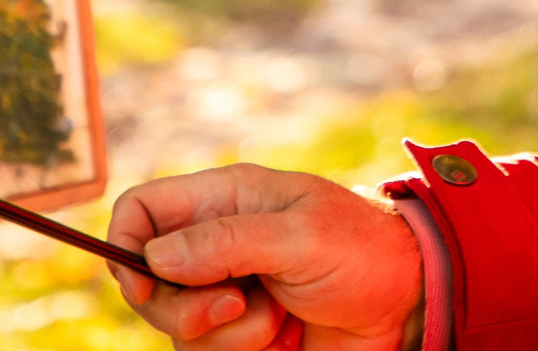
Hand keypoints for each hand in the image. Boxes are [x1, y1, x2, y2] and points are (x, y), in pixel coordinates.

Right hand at [106, 162, 424, 349]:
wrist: (411, 304)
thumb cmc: (364, 251)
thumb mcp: (301, 235)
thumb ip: (228, 241)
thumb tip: (157, 257)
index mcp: (224, 200)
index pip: (141, 211)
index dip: (126, 246)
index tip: (149, 285)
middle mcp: (217, 245)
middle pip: (149, 282)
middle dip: (184, 308)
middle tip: (238, 305)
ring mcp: (228, 293)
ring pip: (179, 329)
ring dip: (227, 336)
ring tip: (278, 318)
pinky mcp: (244, 337)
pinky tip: (284, 338)